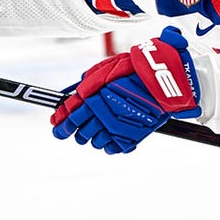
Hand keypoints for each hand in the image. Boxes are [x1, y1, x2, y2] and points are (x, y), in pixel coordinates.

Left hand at [51, 27, 200, 153]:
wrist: (163, 80)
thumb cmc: (134, 71)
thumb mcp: (104, 71)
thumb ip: (85, 86)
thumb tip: (71, 99)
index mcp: (94, 100)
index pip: (69, 119)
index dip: (60, 125)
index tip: (56, 126)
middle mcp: (103, 117)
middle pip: (80, 134)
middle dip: (75, 131)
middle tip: (77, 127)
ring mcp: (117, 129)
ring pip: (94, 142)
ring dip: (92, 137)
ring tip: (98, 127)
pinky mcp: (131, 138)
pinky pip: (111, 148)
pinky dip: (108, 143)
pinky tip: (110, 134)